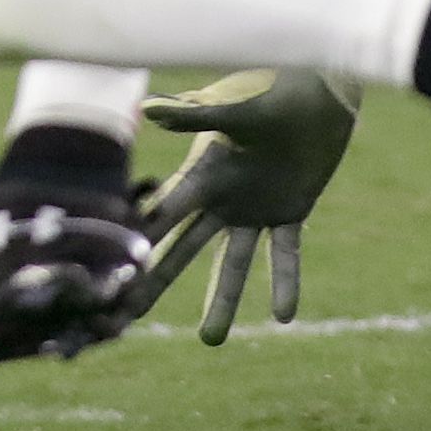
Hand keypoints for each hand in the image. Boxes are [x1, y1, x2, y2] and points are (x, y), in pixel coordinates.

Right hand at [128, 69, 361, 343]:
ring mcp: (252, 207)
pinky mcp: (288, 211)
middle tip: (130, 316)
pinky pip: (284, 254)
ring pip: (231, 263)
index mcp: (202, 172)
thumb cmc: (270, 89)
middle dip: (158, 281)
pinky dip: (284, 282)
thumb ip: (193, 115)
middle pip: (184, 247)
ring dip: (220, 299)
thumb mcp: (233, 108)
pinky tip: (284, 316)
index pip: (166, 214)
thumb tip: (146, 108)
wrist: (316, 90)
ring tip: (210, 341)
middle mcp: (221, 196)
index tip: (115, 273)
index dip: (142, 243)